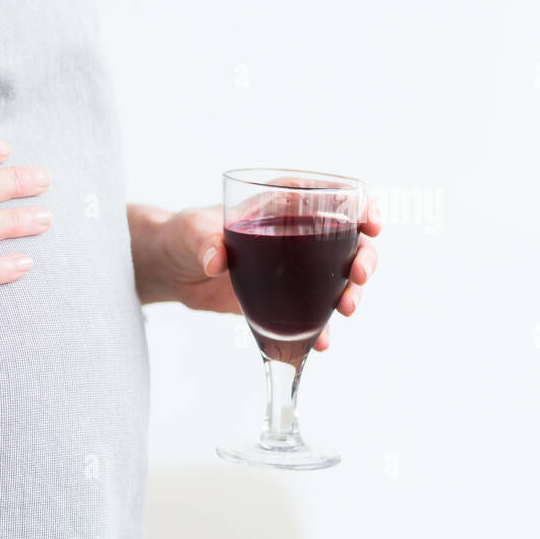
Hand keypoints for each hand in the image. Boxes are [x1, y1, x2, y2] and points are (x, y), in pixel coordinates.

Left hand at [128, 198, 380, 350]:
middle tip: (358, 276)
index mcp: (281, 205)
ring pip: (336, 278)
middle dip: (363, 257)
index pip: (332, 196)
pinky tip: (321, 342)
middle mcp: (296, 233)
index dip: (360, 206)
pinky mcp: (281, 298)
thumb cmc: (182, 236)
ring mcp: (292, 269)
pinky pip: (309, 313)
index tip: (370, 223)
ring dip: (349, 292)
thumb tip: (214, 260)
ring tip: (346, 310)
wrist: (169, 270)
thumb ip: (204, 242)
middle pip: (347, 241)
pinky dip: (319, 328)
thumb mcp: (190, 233)